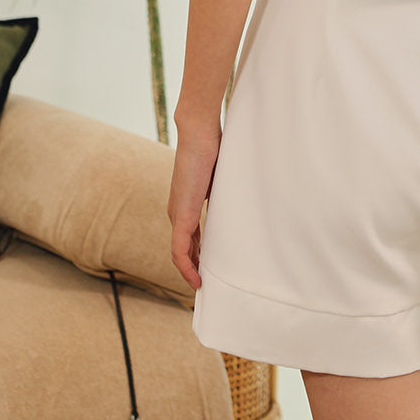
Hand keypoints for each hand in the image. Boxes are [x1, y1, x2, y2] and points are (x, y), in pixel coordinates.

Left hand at [167, 121, 221, 289]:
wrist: (199, 133)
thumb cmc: (212, 147)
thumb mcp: (220, 178)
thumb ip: (224, 193)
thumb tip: (242, 199)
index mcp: (185, 203)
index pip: (189, 236)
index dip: (198, 254)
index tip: (209, 267)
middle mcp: (177, 211)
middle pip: (183, 248)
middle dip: (195, 267)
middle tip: (208, 283)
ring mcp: (177, 214)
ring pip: (180, 252)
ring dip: (190, 271)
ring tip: (202, 286)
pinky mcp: (181, 215)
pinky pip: (179, 249)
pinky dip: (186, 266)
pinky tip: (196, 279)